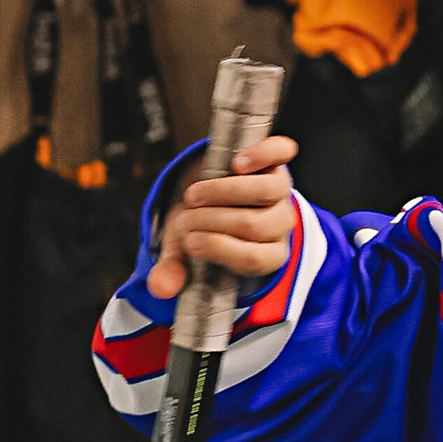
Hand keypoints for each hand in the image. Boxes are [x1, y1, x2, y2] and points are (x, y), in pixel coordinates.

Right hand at [146, 134, 298, 300]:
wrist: (211, 193)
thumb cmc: (202, 226)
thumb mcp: (184, 249)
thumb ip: (174, 270)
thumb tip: (160, 288)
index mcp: (267, 256)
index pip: (254, 259)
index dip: (219, 249)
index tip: (189, 242)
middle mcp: (279, 225)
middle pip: (253, 224)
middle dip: (210, 221)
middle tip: (185, 219)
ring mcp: (281, 191)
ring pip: (267, 190)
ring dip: (223, 191)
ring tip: (193, 195)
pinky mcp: (276, 161)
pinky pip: (282, 153)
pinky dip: (261, 156)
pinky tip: (237, 163)